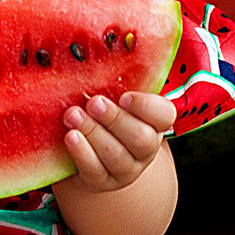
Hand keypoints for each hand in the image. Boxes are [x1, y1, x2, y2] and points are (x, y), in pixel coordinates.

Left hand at [61, 91, 175, 193]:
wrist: (88, 153)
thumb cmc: (104, 116)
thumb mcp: (115, 100)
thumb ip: (116, 84)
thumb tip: (103, 52)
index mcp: (154, 124)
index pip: (164, 115)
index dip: (146, 107)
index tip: (124, 96)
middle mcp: (145, 149)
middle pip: (140, 138)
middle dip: (115, 119)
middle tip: (94, 102)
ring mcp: (125, 170)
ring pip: (116, 155)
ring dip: (93, 132)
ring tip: (73, 115)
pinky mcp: (101, 182)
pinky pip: (94, 170)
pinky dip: (81, 152)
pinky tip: (70, 136)